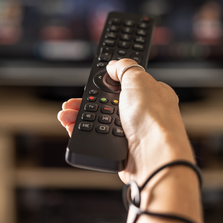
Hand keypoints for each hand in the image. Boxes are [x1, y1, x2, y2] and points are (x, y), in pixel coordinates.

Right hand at [57, 58, 194, 183]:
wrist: (154, 157)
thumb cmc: (155, 120)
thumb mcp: (139, 79)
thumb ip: (125, 68)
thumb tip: (113, 65)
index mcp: (151, 94)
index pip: (124, 84)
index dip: (106, 82)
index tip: (92, 82)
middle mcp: (142, 113)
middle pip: (107, 103)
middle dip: (87, 101)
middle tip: (74, 101)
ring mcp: (130, 132)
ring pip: (98, 121)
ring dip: (79, 117)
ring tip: (66, 114)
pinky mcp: (120, 149)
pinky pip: (96, 139)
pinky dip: (81, 133)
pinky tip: (73, 127)